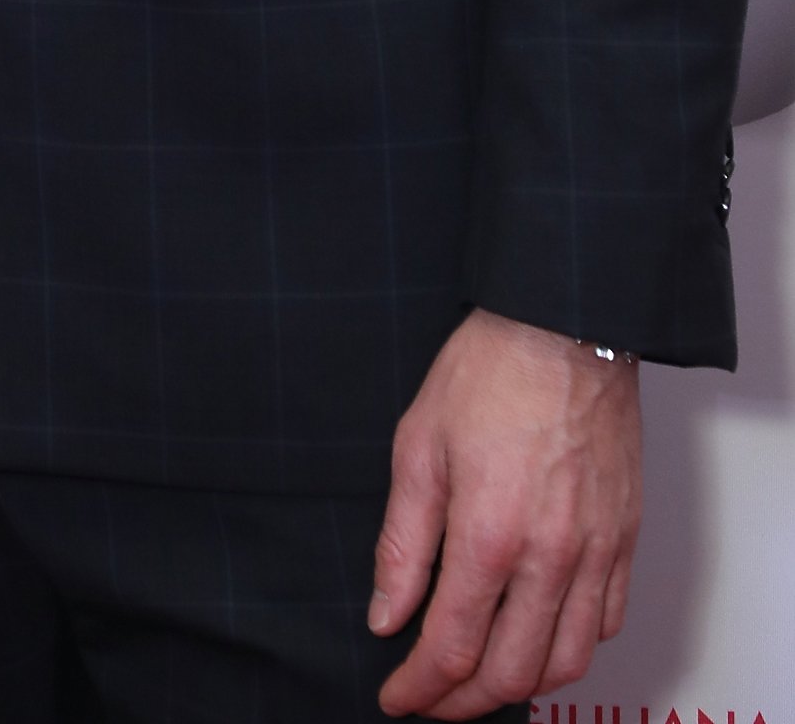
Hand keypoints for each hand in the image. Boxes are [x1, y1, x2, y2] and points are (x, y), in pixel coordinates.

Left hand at [372, 307, 641, 718]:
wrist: (565, 326)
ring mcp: (596, 552)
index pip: (451, 647)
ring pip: (565, 663)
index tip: (396, 698)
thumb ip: (403, 544)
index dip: (419, 688)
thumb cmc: (488, 373)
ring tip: (480, 679)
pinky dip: (569, 649)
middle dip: (462, 702)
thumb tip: (386, 617)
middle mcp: (551, 557)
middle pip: (511, 674)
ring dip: (518, 685)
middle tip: (430, 699)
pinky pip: (605, 624)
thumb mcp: (417, 447)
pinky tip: (537, 636)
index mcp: (490, 534)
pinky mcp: (625, 540)